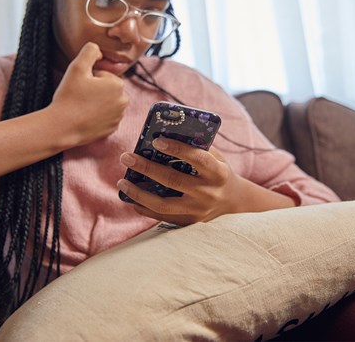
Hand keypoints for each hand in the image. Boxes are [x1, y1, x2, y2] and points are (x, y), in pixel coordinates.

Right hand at [47, 43, 127, 146]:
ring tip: (82, 106)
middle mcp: (123, 101)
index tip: (81, 85)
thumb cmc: (69, 97)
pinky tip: (85, 116)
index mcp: (118, 84)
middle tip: (80, 95)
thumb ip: (90, 51)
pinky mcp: (112, 128)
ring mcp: (118, 117)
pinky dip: (97, 115)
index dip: (90, 77)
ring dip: (97, 102)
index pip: (104, 74)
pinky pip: (105, 116)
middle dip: (95, 89)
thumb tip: (98, 49)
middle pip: (107, 88)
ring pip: (107, 102)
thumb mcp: (77, 67)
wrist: (62, 127)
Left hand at [117, 137, 245, 225]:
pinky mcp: (188, 222)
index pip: (197, 159)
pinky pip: (161, 216)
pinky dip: (143, 207)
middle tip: (126, 157)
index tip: (156, 141)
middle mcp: (208, 193)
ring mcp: (198, 210)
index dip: (177, 149)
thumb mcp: (216, 157)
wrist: (232, 202)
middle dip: (146, 168)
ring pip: (163, 204)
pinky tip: (131, 197)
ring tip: (122, 182)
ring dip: (138, 193)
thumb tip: (164, 133)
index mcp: (218, 173)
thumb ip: (196, 147)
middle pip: (173, 180)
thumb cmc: (217, 171)